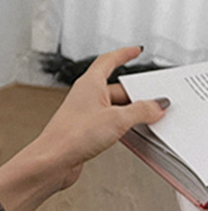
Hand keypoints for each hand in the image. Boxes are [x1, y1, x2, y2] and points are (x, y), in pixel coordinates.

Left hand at [33, 45, 168, 191]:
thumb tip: (157, 105)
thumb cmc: (73, 135)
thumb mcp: (117, 120)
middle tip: (156, 101)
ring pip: (115, 107)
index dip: (123, 54)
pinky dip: (124, 125)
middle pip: (117, 88)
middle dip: (137, 95)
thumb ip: (141, 111)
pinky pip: (111, 122)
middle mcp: (86, 95)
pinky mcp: (86, 129)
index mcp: (89, 83)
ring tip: (148, 120)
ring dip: (132, 113)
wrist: (54, 159)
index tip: (135, 50)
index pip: (108, 60)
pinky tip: (133, 134)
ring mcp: (85, 112)